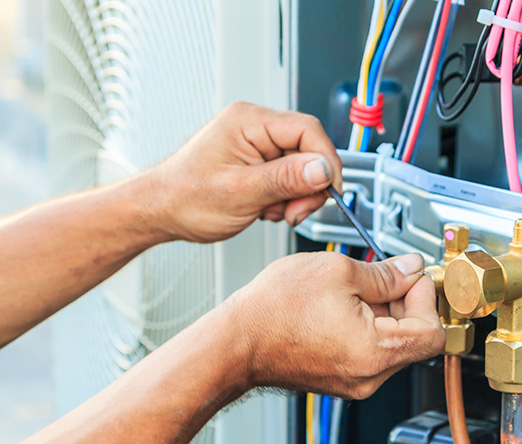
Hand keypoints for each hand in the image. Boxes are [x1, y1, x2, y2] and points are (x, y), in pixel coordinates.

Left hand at [150, 101, 341, 242]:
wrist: (161, 211)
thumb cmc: (185, 198)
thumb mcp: (240, 192)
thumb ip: (285, 179)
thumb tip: (323, 169)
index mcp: (249, 122)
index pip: (309, 130)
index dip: (325, 162)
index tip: (327, 191)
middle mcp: (255, 127)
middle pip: (309, 149)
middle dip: (309, 185)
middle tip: (295, 211)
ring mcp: (257, 144)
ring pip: (303, 167)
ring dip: (296, 195)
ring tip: (272, 211)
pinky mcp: (259, 162)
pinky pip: (290, 177)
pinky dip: (286, 198)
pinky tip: (266, 208)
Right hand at [225, 252, 444, 398]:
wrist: (235, 342)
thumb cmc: (274, 311)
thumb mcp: (339, 272)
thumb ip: (386, 272)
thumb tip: (411, 268)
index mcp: (377, 353)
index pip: (433, 331)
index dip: (426, 296)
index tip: (412, 276)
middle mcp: (370, 376)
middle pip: (416, 338)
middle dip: (406, 301)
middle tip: (384, 276)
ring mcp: (355, 382)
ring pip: (393, 343)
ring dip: (385, 313)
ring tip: (354, 290)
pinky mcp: (341, 379)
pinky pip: (371, 351)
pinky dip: (367, 327)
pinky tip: (343, 307)